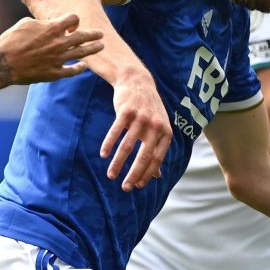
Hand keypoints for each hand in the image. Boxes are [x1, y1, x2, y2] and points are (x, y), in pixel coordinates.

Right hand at [0, 14, 102, 84]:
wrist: (3, 64)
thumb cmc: (10, 41)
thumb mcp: (25, 24)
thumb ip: (42, 23)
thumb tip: (48, 23)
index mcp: (51, 28)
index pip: (73, 18)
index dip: (74, 20)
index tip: (72, 25)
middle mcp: (58, 43)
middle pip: (83, 36)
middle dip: (93, 34)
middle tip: (101, 34)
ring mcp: (58, 59)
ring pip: (82, 53)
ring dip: (93, 49)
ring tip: (101, 46)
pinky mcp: (54, 73)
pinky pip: (71, 71)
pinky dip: (79, 68)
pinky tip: (84, 66)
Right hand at [102, 67, 171, 190]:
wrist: (137, 81)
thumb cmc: (148, 109)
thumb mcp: (158, 128)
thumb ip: (157, 150)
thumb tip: (157, 176)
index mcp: (165, 132)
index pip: (157, 159)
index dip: (147, 174)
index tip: (137, 186)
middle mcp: (155, 125)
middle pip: (143, 155)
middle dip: (133, 174)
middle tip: (125, 188)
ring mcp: (141, 117)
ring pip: (127, 146)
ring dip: (118, 163)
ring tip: (111, 175)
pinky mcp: (126, 111)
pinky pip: (116, 132)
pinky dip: (109, 144)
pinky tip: (104, 155)